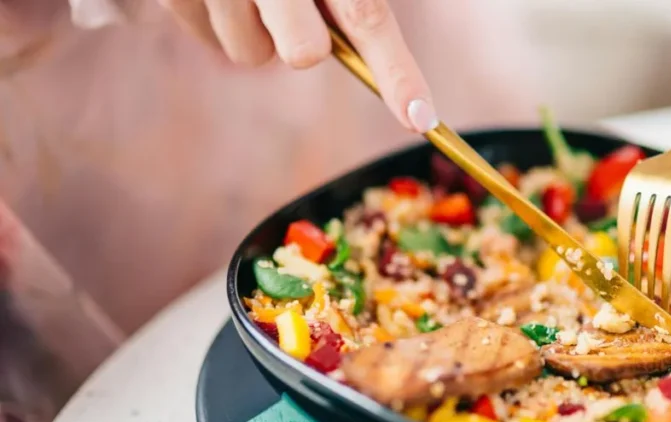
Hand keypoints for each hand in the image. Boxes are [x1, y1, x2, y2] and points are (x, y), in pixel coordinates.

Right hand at [156, 0, 437, 131]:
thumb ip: (350, 0)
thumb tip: (368, 39)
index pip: (368, 16)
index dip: (398, 74)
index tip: (421, 121)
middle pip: (304, 54)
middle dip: (303, 42)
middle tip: (291, 4)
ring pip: (253, 56)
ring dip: (257, 30)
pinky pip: (211, 41)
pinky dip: (219, 20)